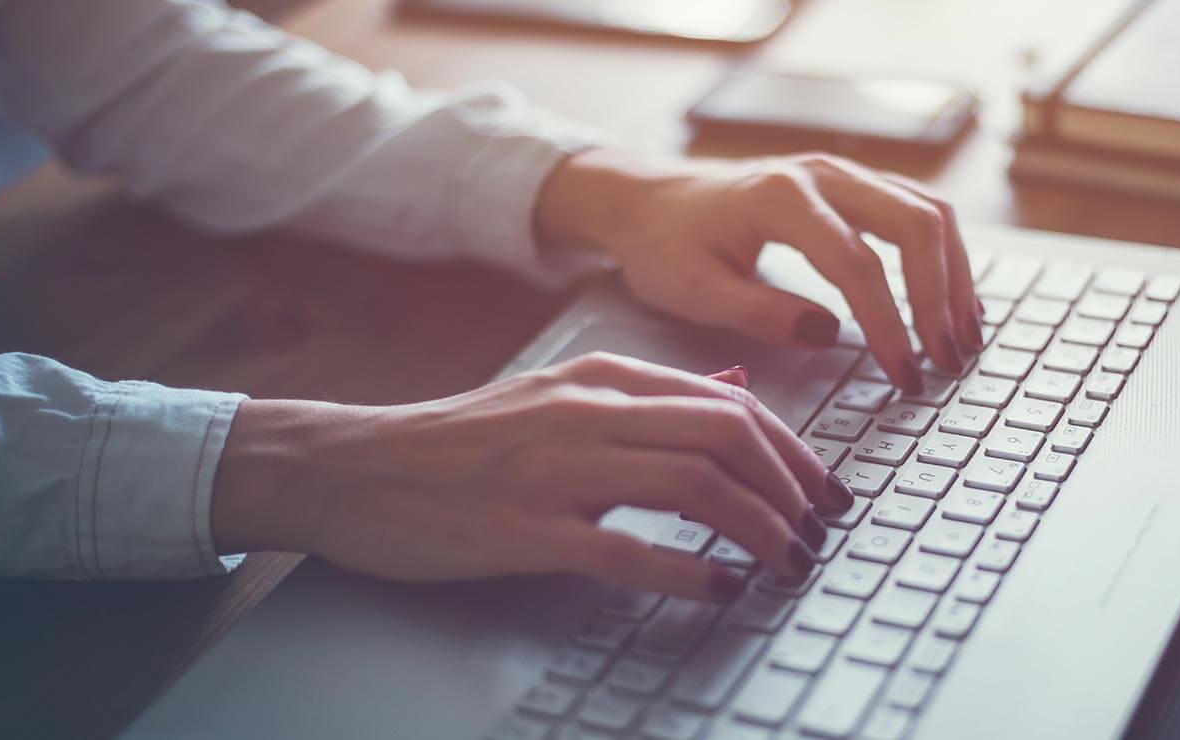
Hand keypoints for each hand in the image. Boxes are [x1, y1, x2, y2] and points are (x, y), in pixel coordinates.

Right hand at [210, 353, 854, 600]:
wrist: (357, 467)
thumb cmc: (463, 440)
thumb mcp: (559, 396)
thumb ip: (648, 396)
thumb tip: (732, 393)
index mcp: (602, 379)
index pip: (730, 404)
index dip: (792, 452)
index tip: (823, 492)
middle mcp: (588, 414)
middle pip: (726, 438)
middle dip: (791, 488)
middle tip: (819, 532)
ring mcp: (556, 470)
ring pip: (692, 485)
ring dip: (758, 528)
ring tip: (787, 562)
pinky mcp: (525, 529)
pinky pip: (626, 548)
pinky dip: (689, 569)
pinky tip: (721, 587)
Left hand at [535, 150, 984, 394]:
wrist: (651, 199)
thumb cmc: (666, 246)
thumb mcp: (691, 290)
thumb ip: (757, 312)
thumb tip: (828, 334)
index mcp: (779, 197)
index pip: (857, 263)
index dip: (888, 323)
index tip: (904, 374)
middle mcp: (822, 174)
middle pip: (914, 223)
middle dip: (939, 296)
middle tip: (947, 360)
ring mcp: (843, 174)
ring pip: (928, 212)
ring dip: (955, 275)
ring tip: (963, 338)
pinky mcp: (854, 186)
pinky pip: (918, 211)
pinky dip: (945, 258)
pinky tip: (952, 304)